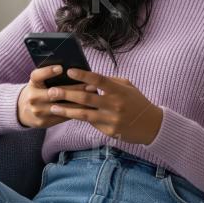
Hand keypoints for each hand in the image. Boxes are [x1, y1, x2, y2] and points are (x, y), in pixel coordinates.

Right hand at [17, 65, 97, 128]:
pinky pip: (62, 116)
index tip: (61, 68)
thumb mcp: (39, 82)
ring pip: (61, 107)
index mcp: (32, 83)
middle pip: (55, 92)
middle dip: (74, 89)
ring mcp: (38, 111)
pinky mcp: (43, 122)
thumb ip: (50, 77)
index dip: (48, 71)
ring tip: (92, 97)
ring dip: (79, 102)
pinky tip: (88, 108)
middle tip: (90, 85)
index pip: (37, 75)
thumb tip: (74, 71)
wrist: (23, 111)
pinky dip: (76, 112)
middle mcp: (33, 97)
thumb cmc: (38, 91)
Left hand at [46, 68, 162, 144]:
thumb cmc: (137, 102)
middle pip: (86, 98)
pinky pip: (90, 123)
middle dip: (67, 94)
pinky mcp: (108, 131)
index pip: (99, 80)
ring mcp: (111, 119)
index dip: (83, 75)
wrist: (151, 125)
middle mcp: (114, 105)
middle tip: (52, 91)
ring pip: (83, 114)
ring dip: (66, 110)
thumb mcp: (128, 87)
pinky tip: (66, 115)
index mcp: (119, 91)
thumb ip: (110, 82)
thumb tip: (90, 78)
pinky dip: (78, 118)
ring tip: (53, 107)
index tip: (69, 71)